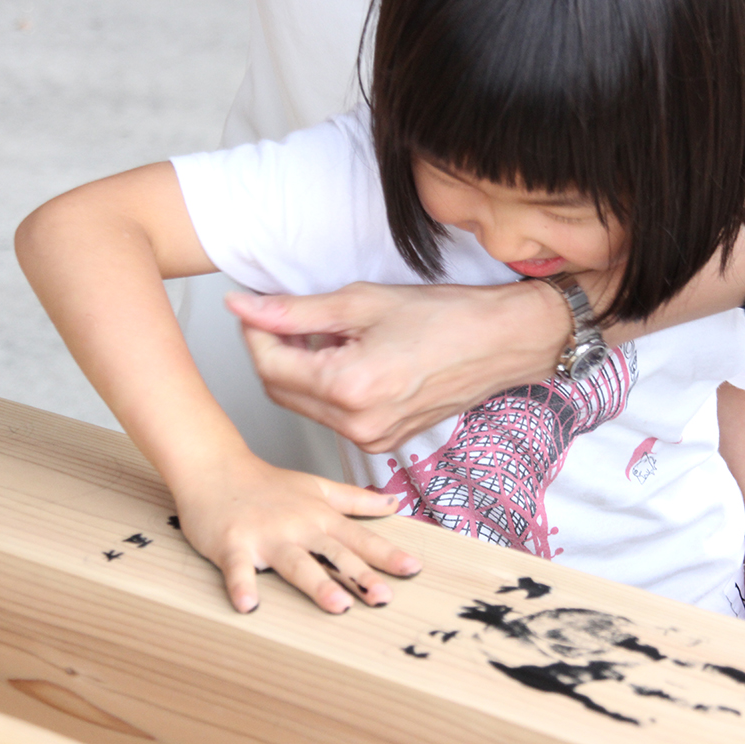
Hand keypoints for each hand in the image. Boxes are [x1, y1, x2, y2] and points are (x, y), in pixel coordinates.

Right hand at [172, 451, 421, 613]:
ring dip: (317, 584)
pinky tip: (248, 605)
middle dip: (361, 575)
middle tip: (385, 597)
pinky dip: (242, 585)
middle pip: (334, 553)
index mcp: (320, 517)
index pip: (359, 538)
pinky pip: (238, 568)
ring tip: (339, 605)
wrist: (217, 469)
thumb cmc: (268, 485)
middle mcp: (299, 527)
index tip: (413, 569)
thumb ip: (357, 500)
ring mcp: (266, 536)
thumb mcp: (319, 488)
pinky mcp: (232, 544)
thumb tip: (395, 504)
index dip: (387, 554)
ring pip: (296, 562)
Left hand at [225, 281, 570, 451]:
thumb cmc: (445, 318)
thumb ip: (295, 311)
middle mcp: (357, 424)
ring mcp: (372, 438)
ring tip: (329, 335)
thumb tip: (243, 308)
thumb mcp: (362, 303)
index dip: (255, 334)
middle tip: (287, 318)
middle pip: (281, 391)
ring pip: (306, 406)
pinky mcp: (383, 441)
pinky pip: (335, 417)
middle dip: (275, 353)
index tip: (257, 309)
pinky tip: (349, 359)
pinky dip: (328, 389)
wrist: (500, 343)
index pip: (270, 367)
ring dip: (302, 372)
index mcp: (348, 388)